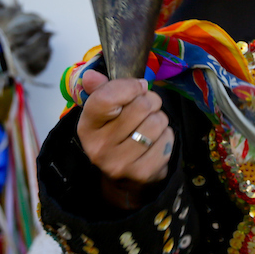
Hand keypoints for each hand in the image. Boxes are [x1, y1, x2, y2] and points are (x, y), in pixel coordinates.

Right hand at [76, 71, 174, 209]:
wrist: (121, 178)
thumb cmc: (115, 134)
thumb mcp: (104, 112)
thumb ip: (101, 90)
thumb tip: (92, 75)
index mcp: (86, 127)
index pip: (106, 98)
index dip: (128, 86)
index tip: (138, 86)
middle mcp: (99, 147)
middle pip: (140, 106)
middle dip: (150, 101)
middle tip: (146, 108)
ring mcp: (120, 163)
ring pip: (157, 122)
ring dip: (159, 118)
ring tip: (150, 125)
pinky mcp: (142, 173)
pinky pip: (167, 139)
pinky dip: (167, 135)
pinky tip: (156, 141)